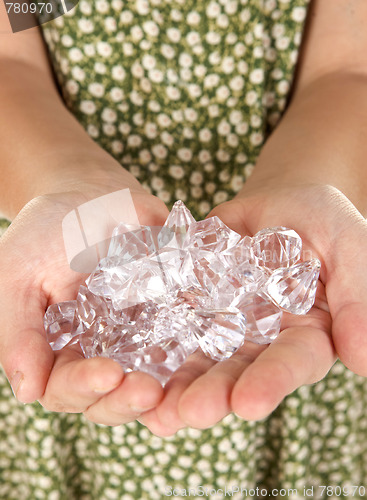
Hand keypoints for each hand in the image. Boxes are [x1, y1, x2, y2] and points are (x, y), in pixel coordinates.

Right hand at [0, 176, 169, 425]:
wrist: (92, 194)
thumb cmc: (48, 230)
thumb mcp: (18, 273)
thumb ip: (18, 330)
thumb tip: (28, 391)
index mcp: (57, 350)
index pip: (64, 388)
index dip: (82, 388)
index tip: (106, 374)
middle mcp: (98, 352)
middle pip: (110, 397)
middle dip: (126, 400)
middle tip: (146, 390)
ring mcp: (137, 337)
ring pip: (148, 380)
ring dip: (161, 388)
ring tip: (171, 382)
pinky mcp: (169, 316)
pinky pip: (183, 341)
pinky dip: (192, 351)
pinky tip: (202, 349)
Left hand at [138, 183, 366, 435]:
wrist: (275, 203)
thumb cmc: (319, 220)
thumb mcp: (347, 244)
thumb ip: (357, 296)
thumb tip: (362, 360)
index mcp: (305, 336)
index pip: (292, 363)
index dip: (271, 382)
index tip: (248, 403)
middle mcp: (261, 343)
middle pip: (238, 373)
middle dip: (215, 393)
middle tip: (190, 412)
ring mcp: (222, 328)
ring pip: (198, 362)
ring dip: (176, 385)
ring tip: (153, 408)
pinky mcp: (189, 310)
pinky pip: (168, 329)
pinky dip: (150, 348)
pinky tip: (128, 368)